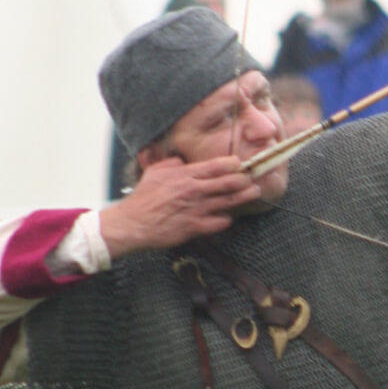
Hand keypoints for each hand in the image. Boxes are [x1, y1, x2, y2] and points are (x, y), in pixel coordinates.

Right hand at [99, 156, 262, 257]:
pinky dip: (227, 218)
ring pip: (230, 201)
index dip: (234, 164)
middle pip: (230, 182)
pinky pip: (220, 222)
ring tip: (254, 192)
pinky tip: (228, 216)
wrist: (133, 223)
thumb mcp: (155, 171)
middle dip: (246, 179)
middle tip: (254, 178)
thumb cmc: (143, 197)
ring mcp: (197, 210)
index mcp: (186, 175)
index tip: (241, 164)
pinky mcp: (195, 227)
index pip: (218, 166)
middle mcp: (194, 190)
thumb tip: (184, 161)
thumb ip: (173, 163)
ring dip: (245, 197)